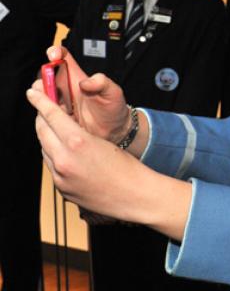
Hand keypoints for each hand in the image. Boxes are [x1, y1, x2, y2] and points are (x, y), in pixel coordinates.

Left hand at [27, 86, 190, 239]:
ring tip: (60, 134)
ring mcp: (60, 177)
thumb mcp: (103, 142)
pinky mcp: (61, 189)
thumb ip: (77, 134)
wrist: (136, 197)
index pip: (51, 115)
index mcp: (77, 143)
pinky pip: (51, 167)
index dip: (40, 101)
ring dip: (49, 139)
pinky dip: (56, 158)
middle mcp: (64, 160)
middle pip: (42, 131)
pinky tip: (69, 156)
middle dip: (42, 119)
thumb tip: (60, 126)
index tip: (32, 93)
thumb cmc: (127, 168)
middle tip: (45, 111)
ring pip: (44, 150)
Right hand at [46, 45, 130, 142]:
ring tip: (59, 106)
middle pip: (45, 76)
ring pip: (40, 93)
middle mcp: (64, 86)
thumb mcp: (113, 93)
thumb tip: (85, 82)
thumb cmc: (113, 108)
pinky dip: (45, 112)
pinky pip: (42, 110)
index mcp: (76, 76)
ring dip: (43, 98)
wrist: (112, 131)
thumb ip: (103, 83)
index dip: (55, 52)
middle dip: (45, 80)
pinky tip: (58, 117)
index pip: (62, 57)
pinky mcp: (54, 115)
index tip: (53, 56)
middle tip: (53, 89)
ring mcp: (58, 101)